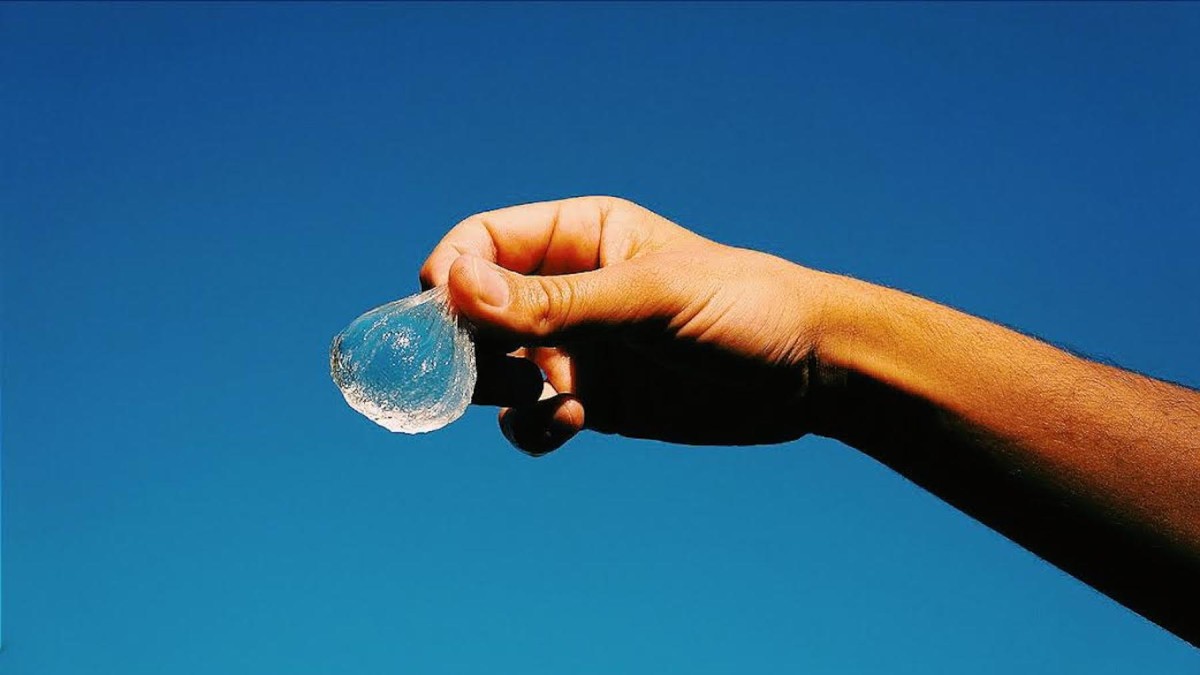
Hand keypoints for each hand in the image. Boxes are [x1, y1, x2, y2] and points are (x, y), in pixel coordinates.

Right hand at [419, 197, 836, 454]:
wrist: (810, 375)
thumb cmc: (743, 308)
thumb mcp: (649, 299)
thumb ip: (557, 300)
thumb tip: (455, 288)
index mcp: (579, 235)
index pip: (483, 242)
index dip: (452, 273)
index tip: (442, 313)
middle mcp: (567, 290)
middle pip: (474, 310)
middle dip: (465, 342)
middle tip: (483, 370)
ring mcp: (576, 348)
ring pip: (491, 369)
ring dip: (495, 388)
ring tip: (538, 392)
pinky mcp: (589, 401)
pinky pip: (527, 417)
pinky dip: (531, 426)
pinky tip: (571, 421)